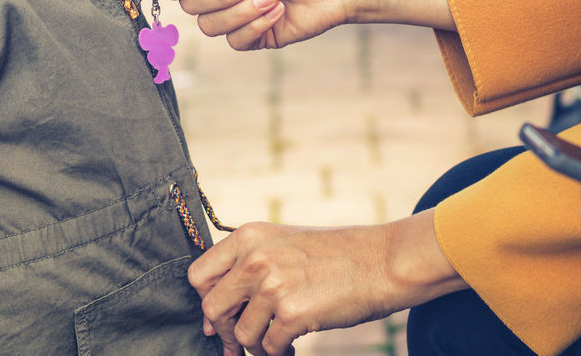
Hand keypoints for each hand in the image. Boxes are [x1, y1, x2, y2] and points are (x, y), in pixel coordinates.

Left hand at [188, 214, 463, 355]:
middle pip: (213, 308)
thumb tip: (220, 305)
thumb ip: (250, 263)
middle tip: (236, 344)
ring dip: (255, 346)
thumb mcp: (284, 242)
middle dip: (224, 331)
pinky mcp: (291, 314)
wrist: (382, 261)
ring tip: (275, 342)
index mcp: (249, 236)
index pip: (199, 275)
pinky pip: (268, 347)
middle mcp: (255, 258)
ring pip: (241, 334)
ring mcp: (272, 286)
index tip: (217, 317)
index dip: (206, 301)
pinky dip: (277, 352)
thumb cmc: (336, 254)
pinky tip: (290, 346)